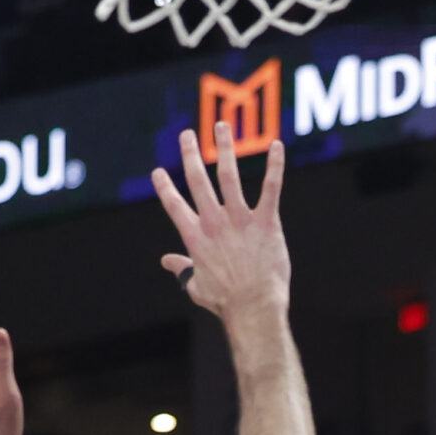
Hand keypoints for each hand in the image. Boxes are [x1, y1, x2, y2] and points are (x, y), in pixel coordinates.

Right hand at [155, 128, 290, 326]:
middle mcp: (214, 222)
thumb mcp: (196, 286)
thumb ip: (182, 269)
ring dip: (224, 147)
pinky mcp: (266, 222)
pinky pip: (271, 188)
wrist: (254, 308)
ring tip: (221, 126)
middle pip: (198, 180)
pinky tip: (277, 145)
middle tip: (187, 135)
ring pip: (229, 174)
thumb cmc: (226, 302)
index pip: (174, 205)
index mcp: (195, 237)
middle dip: (191, 154)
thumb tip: (167, 262)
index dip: (165, 187)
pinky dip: (275, 165)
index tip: (158, 172)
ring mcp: (240, 220)